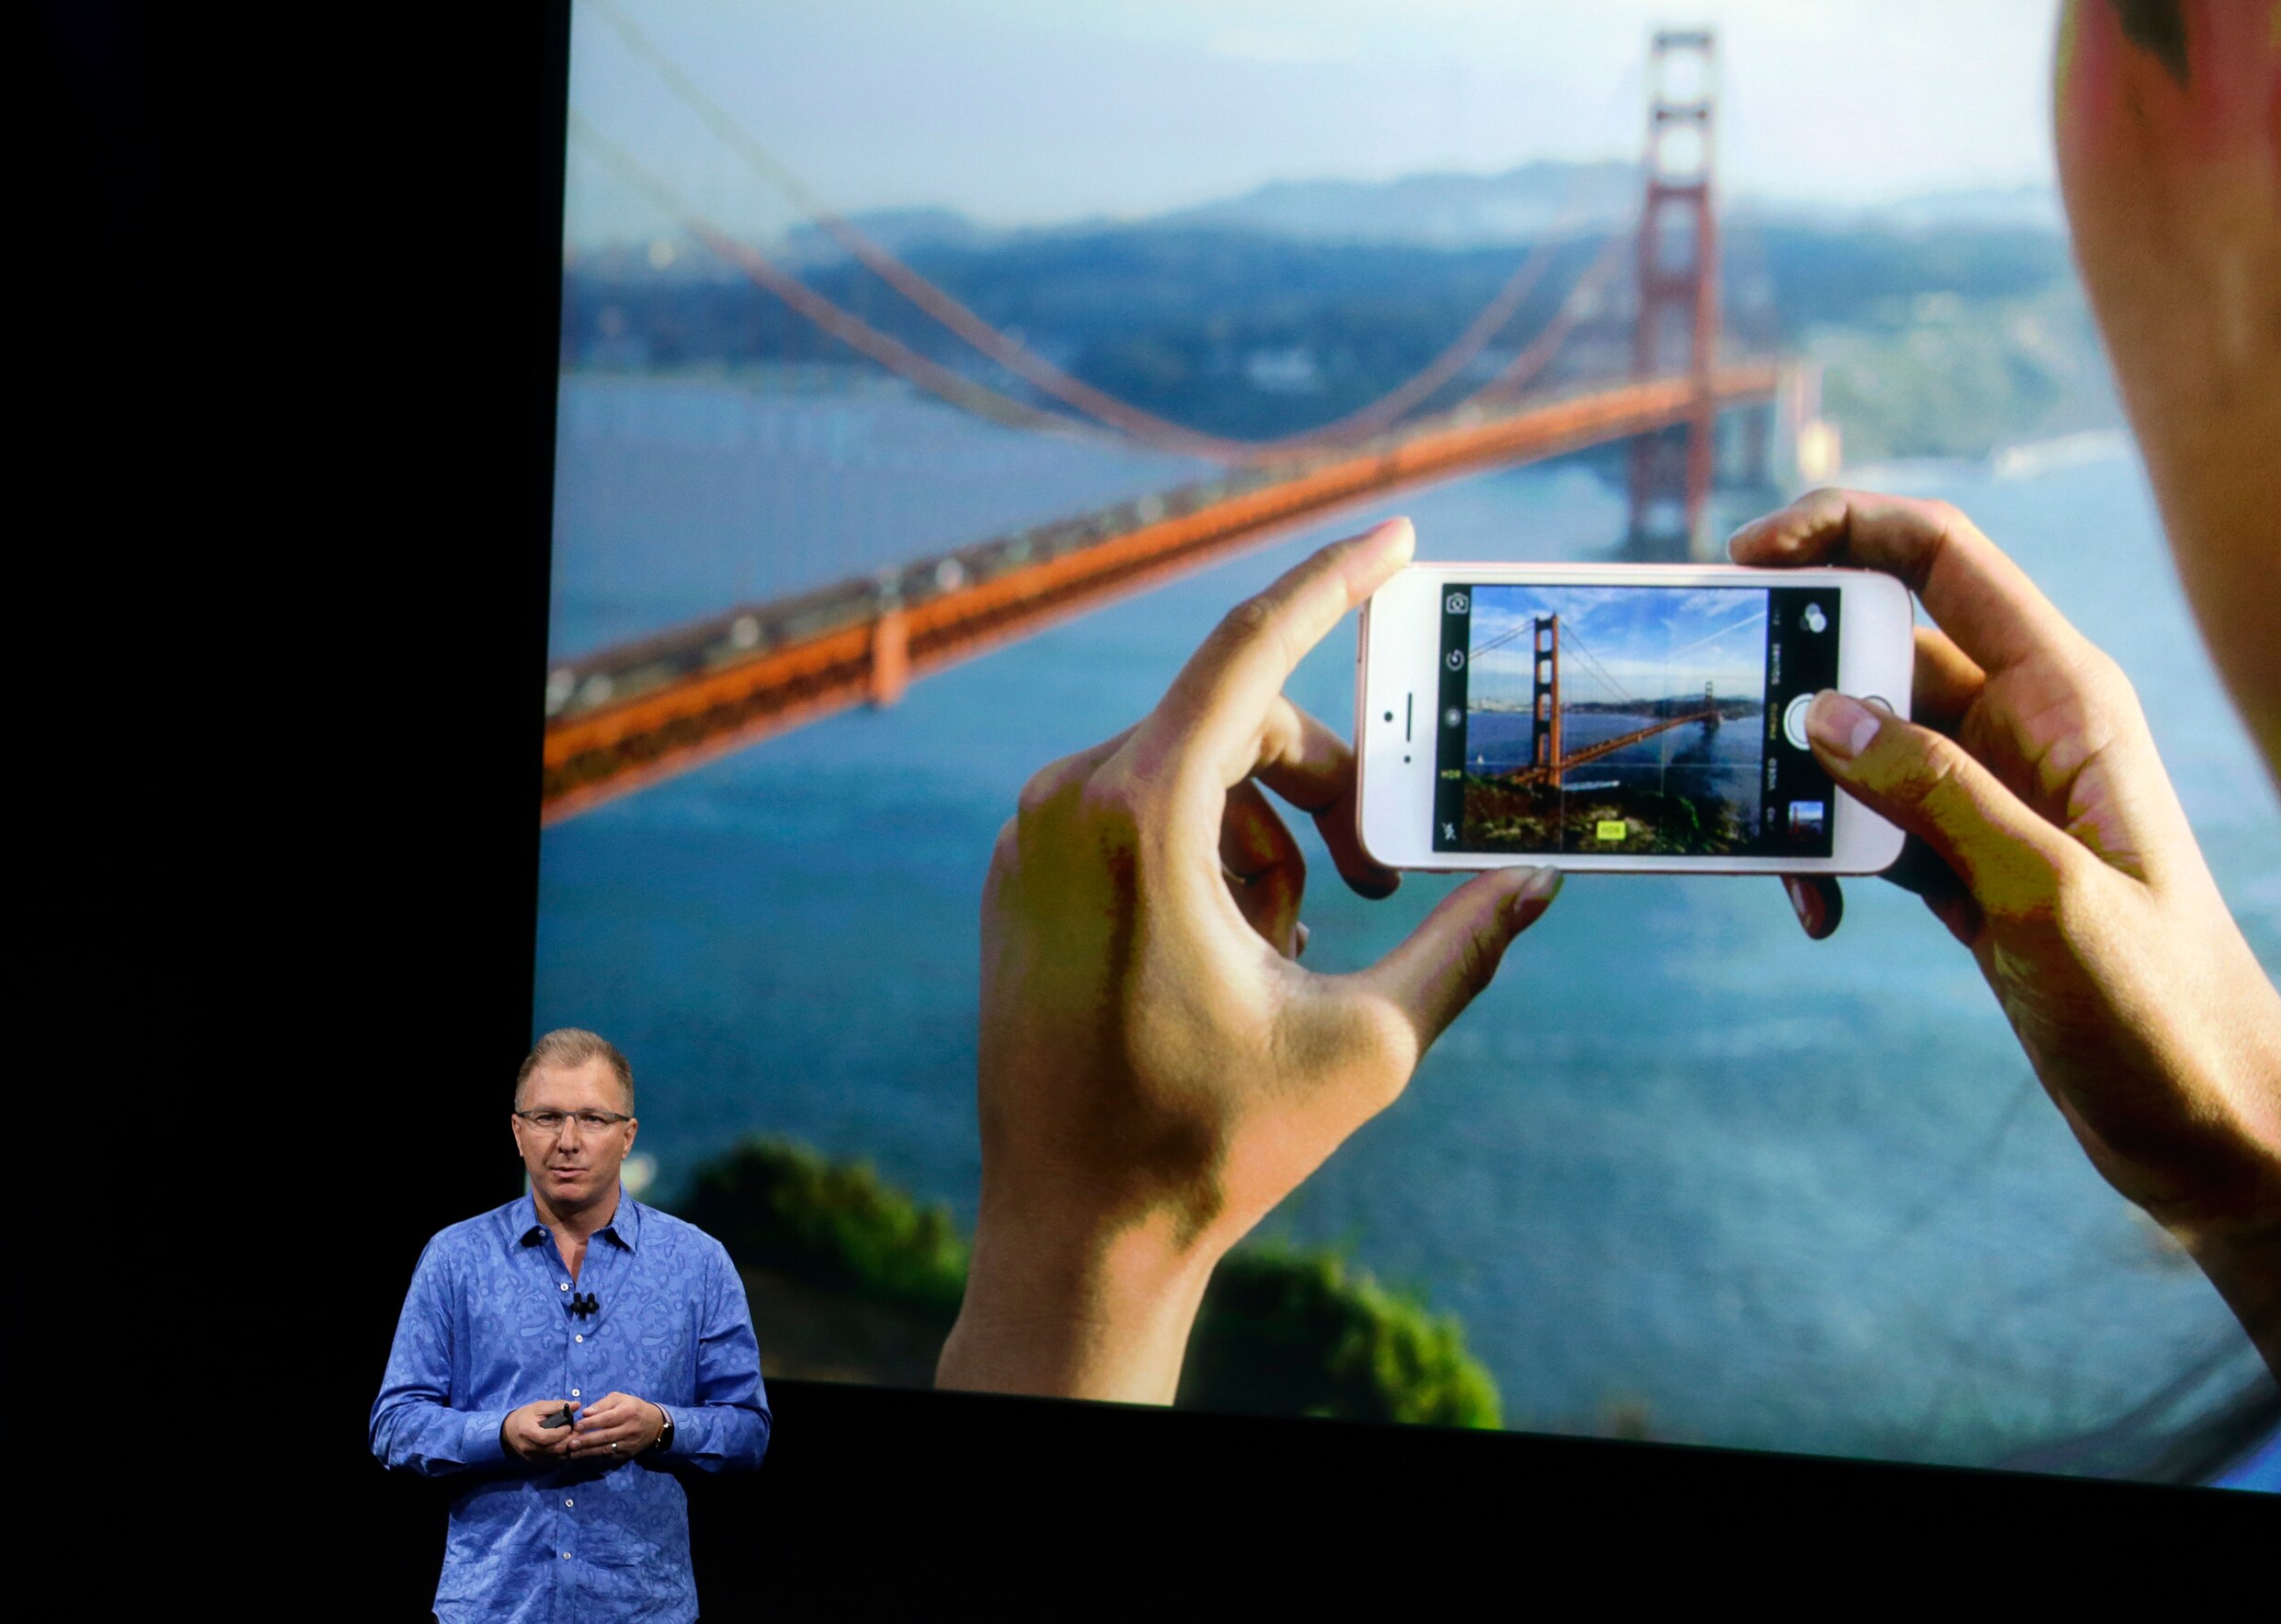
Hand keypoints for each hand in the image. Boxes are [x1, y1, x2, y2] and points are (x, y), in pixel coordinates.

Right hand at [501, 1398, 578, 1461]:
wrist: (508, 1432)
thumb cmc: (525, 1416)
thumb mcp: (539, 1407)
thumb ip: (557, 1406)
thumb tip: (577, 1405)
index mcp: (527, 1432)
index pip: (546, 1437)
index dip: (561, 1433)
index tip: (570, 1426)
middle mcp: (529, 1448)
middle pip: (553, 1450)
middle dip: (569, 1441)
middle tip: (578, 1433)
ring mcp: (532, 1457)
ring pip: (556, 1457)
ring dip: (568, 1448)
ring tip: (574, 1438)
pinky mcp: (536, 1462)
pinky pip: (553, 1461)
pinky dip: (563, 1454)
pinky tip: (567, 1445)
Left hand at [565, 1392, 664, 1459]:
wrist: (654, 1425)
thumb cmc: (633, 1408)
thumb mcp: (621, 1399)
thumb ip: (603, 1404)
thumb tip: (586, 1412)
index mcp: (627, 1412)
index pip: (607, 1419)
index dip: (591, 1423)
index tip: (576, 1426)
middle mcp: (629, 1429)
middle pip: (605, 1436)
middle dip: (587, 1441)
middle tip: (570, 1444)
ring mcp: (628, 1443)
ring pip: (606, 1449)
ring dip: (588, 1452)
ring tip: (572, 1453)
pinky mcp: (627, 1454)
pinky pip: (610, 1456)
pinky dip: (596, 1457)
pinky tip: (583, 1457)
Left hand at [935, 518, 1561, 1402]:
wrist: (1074, 1235)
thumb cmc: (1212, 1143)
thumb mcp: (1369, 1043)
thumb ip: (1462, 945)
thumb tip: (1540, 882)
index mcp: (1135, 819)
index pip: (1247, 648)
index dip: (1331, 581)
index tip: (1396, 537)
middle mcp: (1065, 804)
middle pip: (1236, 719)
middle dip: (1328, 781)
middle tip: (1384, 872)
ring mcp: (1030, 837)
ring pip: (1191, 770)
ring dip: (1269, 835)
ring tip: (1297, 945)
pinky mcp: (1021, 873)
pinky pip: (1137, 811)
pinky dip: (1206, 853)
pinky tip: (1234, 948)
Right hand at [1732, 488, 2280, 1370]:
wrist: (2201, 1121)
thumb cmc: (2157, 1007)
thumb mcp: (2043, 893)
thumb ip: (1935, 793)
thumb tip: (1819, 715)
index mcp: (2065, 696)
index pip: (1944, 557)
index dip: (1844, 528)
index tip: (1748, 556)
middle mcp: (2022, 726)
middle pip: (1878, 648)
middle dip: (1792, 676)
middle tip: (1721, 719)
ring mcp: (1986, 793)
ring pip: (1855, 743)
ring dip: (1797, 787)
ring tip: (1771, 849)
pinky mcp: (1958, 861)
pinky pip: (1859, 822)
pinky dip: (1820, 855)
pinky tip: (1815, 912)